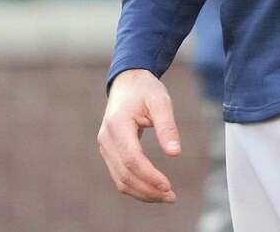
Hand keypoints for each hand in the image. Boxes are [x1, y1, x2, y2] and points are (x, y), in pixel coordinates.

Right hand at [97, 69, 182, 203]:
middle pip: (124, 174)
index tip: (168, 186)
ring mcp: (105, 147)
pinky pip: (120, 176)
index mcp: (117, 124)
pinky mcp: (109, 153)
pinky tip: (154, 189)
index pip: (131, 158)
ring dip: (142, 192)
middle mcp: (106, 139)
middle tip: (172, 196)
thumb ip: (167, 126)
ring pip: (120, 180)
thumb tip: (175, 153)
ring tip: (166, 196)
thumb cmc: (145, 89)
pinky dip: (136, 186)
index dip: (149, 175)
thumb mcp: (160, 101)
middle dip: (148, 190)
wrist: (127, 82)